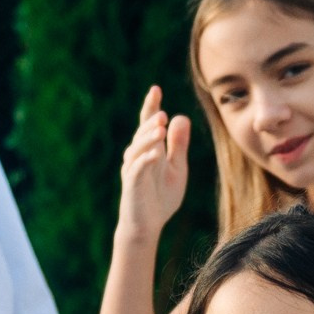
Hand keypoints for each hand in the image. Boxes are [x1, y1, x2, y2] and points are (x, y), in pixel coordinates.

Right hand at [117, 85, 190, 241]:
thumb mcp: (176, 167)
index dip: (151, 106)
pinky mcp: (132, 185)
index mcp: (151, 149)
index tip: (156, 89)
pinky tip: (154, 153)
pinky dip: (145, 160)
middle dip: (151, 122)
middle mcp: (139, 156)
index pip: (149, 123)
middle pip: (143, 133)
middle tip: (162, 113)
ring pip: (138, 149)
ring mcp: (134, 170)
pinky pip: (137, 170)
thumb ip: (179, 145)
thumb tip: (182, 116)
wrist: (149, 225)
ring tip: (160, 129)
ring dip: (148, 138)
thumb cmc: (161, 197)